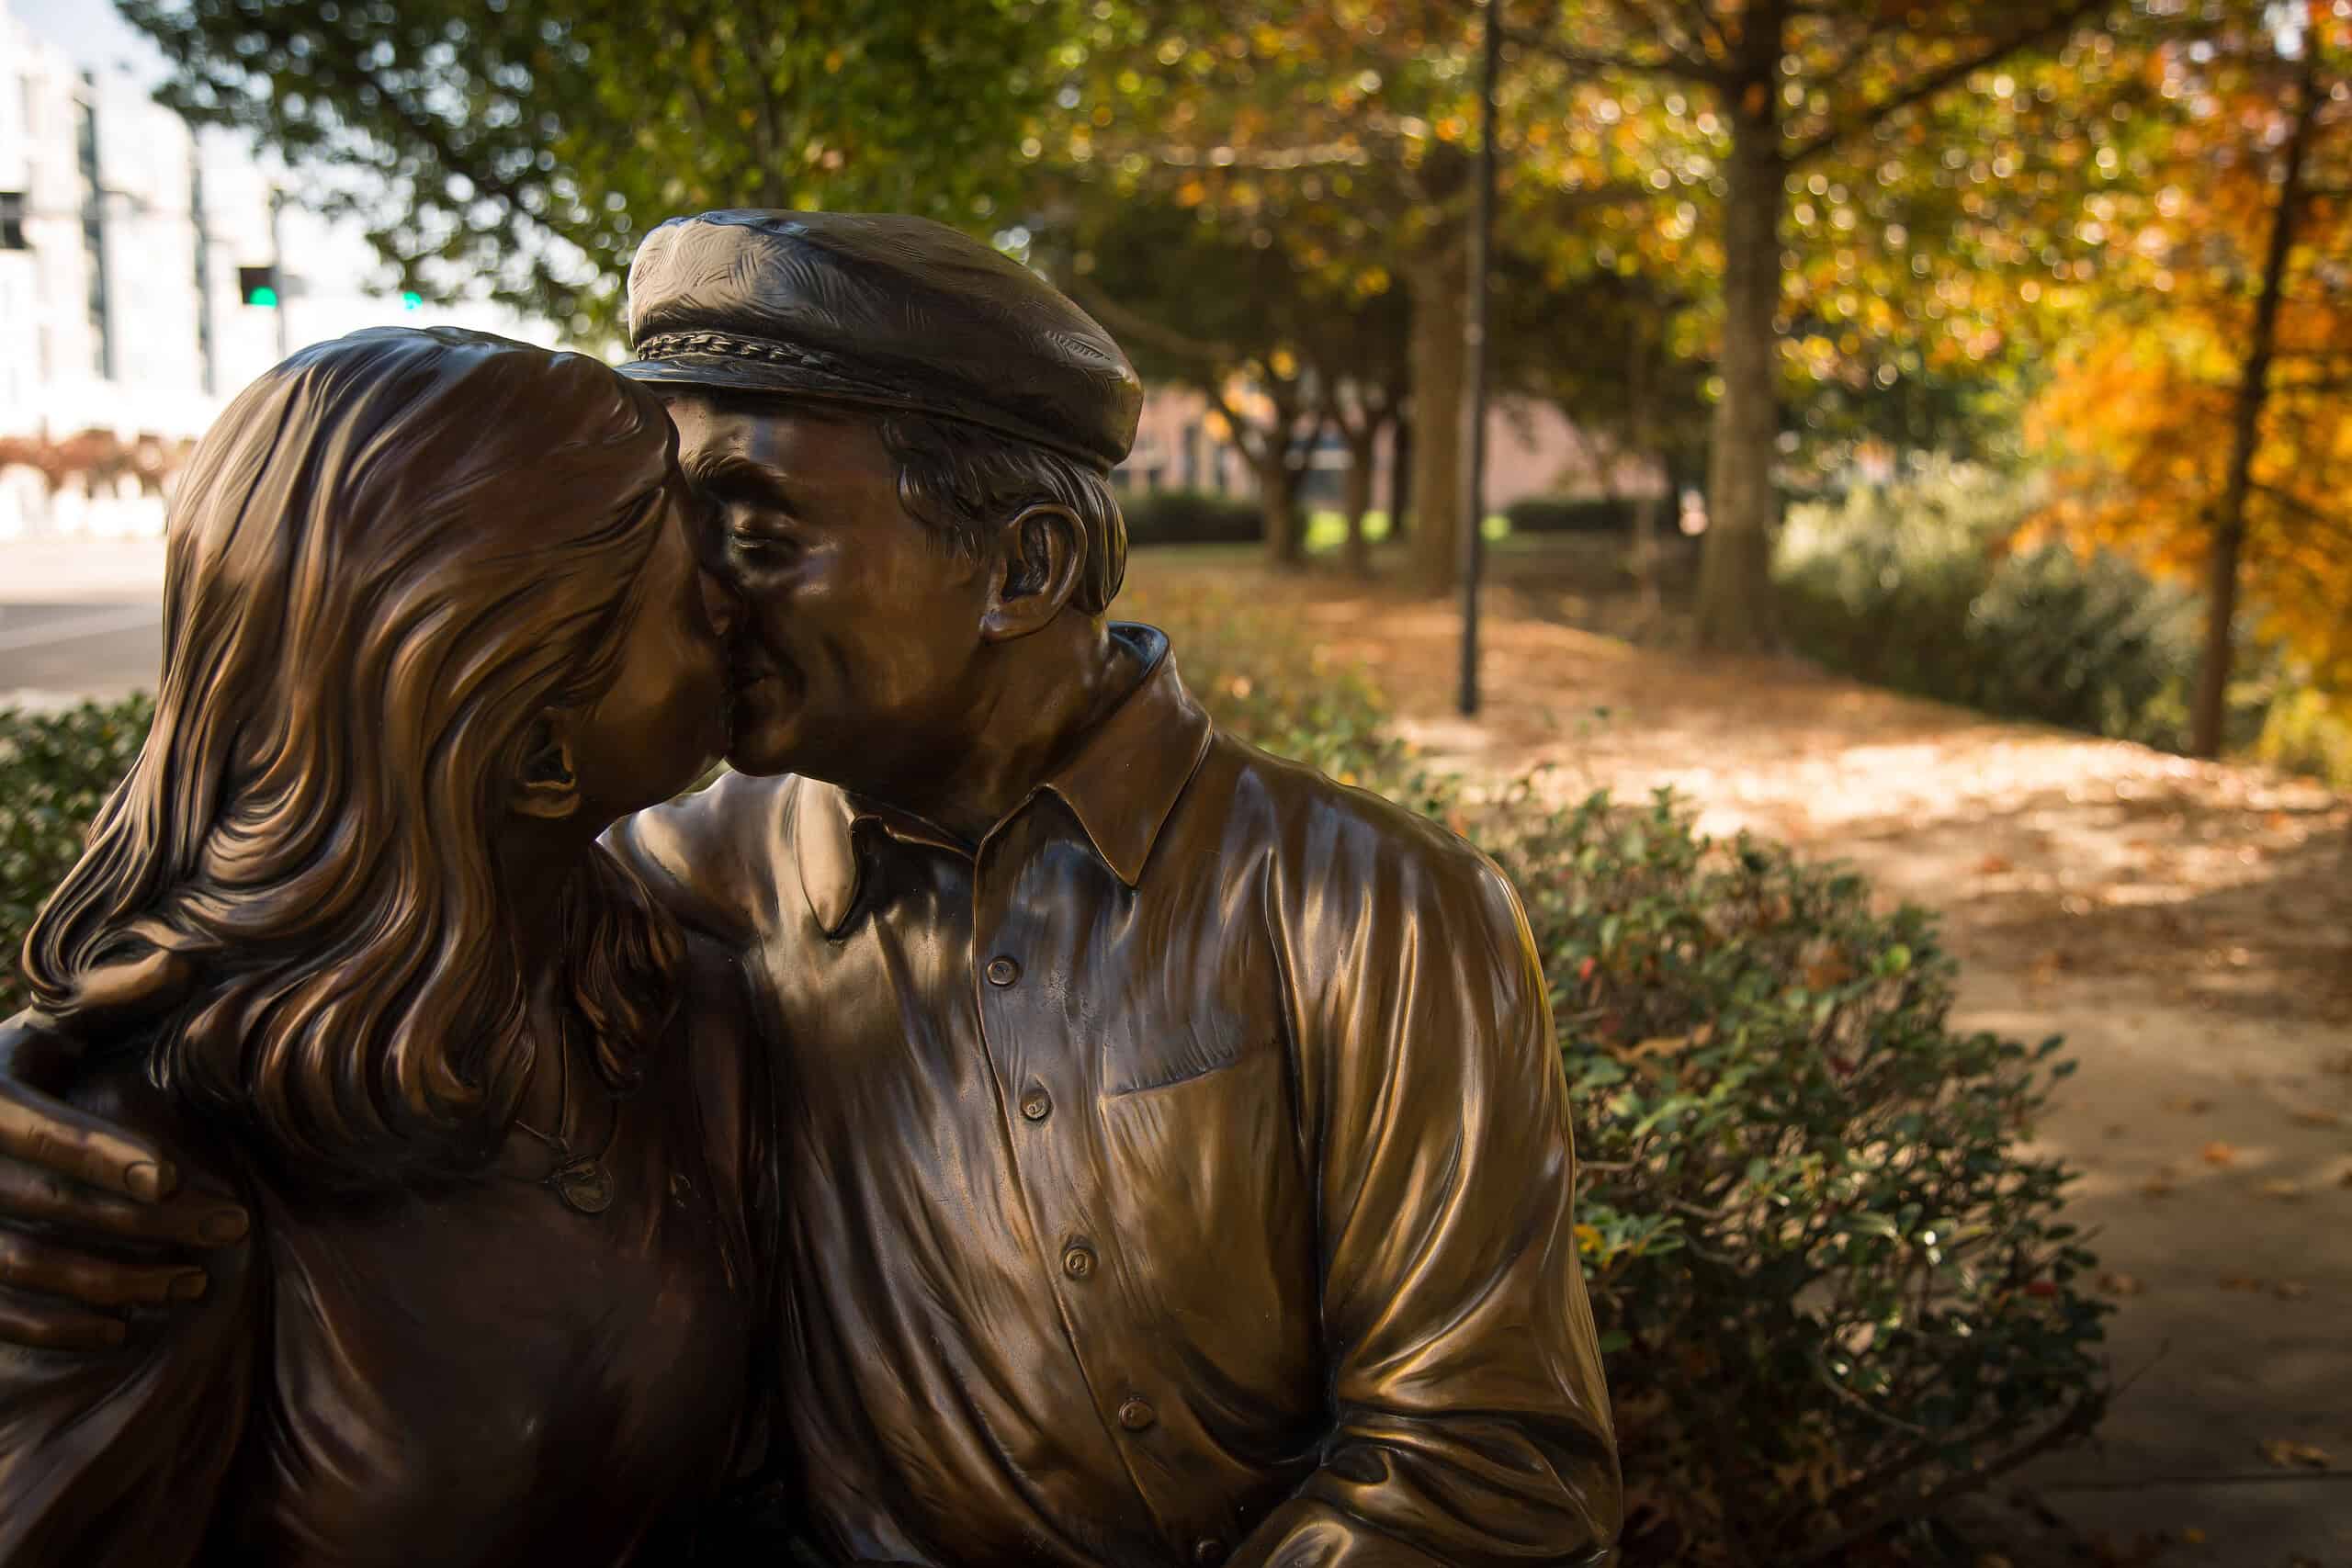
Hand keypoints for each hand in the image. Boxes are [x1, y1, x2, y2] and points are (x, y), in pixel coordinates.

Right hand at [0, 1012, 249, 1349]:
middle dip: (146, 1224)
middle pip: (55, 1206)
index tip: (169, 1179)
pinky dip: (52, 1327)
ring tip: (193, 1283)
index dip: (107, 1157)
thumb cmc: (0, 1074)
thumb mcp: (42, 1030)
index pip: (50, 1135)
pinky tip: (117, 1328)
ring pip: (27, 1265)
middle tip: (231, 1229)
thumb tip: (183, 959)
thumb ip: (107, 1002)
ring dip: (112, 1281)